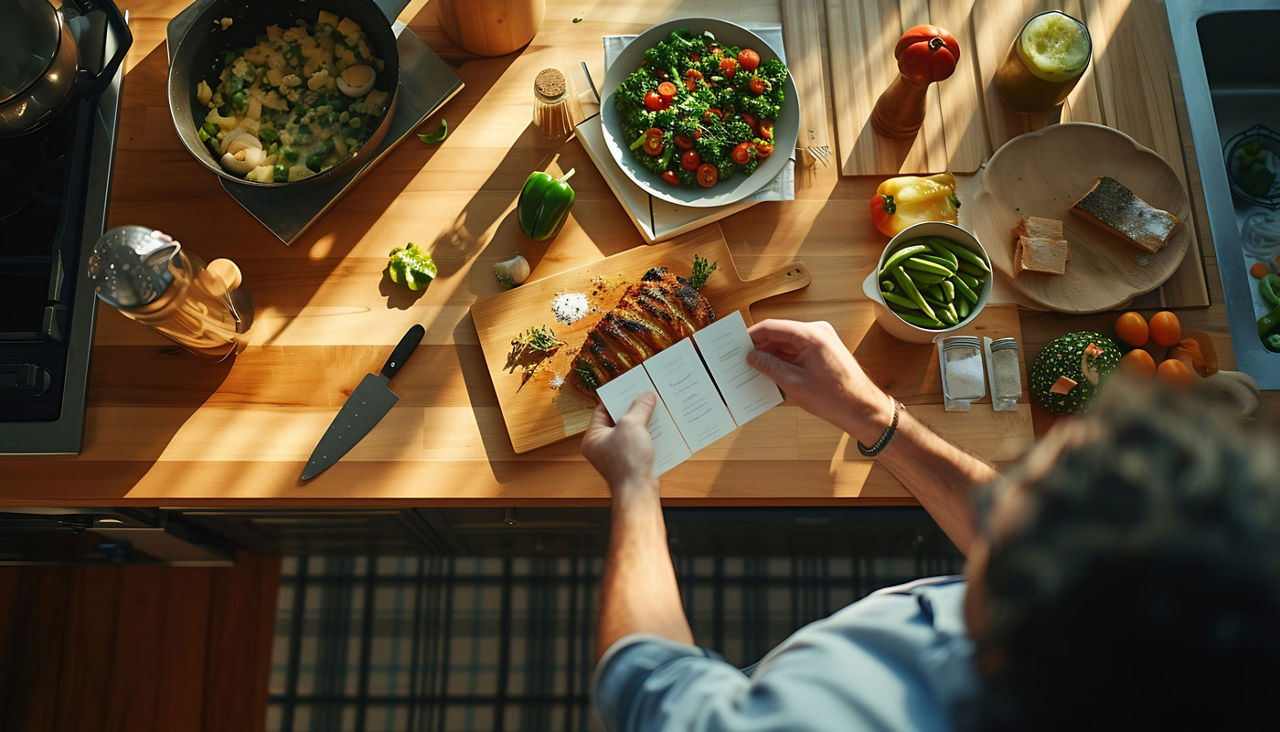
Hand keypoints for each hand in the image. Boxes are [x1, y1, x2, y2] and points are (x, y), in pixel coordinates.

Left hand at [581, 392, 657, 493]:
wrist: (638, 492)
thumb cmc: (627, 462)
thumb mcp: (632, 426)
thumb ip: (639, 408)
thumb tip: (646, 396)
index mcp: (593, 437)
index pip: (602, 410)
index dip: (617, 398)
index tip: (631, 388)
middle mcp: (602, 447)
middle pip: (618, 420)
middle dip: (634, 409)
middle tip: (646, 396)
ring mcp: (616, 456)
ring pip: (631, 432)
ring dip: (644, 421)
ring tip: (656, 409)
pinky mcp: (630, 463)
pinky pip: (639, 443)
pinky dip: (649, 435)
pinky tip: (661, 428)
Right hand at [746, 319, 894, 444]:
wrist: (863, 408)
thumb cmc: (835, 398)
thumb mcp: (794, 384)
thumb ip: (769, 366)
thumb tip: (751, 356)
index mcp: (811, 335)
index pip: (772, 327)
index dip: (752, 335)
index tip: (737, 344)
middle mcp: (818, 331)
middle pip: (780, 333)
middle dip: (761, 346)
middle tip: (742, 359)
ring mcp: (822, 339)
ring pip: (788, 342)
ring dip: (772, 354)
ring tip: (755, 368)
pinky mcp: (824, 349)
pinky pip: (798, 349)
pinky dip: (784, 359)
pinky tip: (773, 372)